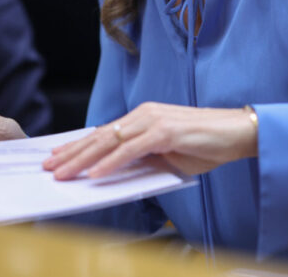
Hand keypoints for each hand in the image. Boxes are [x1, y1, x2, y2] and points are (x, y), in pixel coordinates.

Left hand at [42, 102, 257, 180]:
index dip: (79, 146)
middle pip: (100, 135)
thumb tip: (117, 172)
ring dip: (83, 159)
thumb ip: (143, 159)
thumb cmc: (207, 144)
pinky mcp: (164, 132)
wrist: (238, 132)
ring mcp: (153, 121)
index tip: (58, 158)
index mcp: (143, 117)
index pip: (104, 133)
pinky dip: (111, 163)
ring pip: (109, 141)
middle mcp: (144, 114)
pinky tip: (95, 174)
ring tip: (64, 172)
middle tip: (49, 167)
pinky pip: (131, 150)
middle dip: (72, 152)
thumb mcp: (168, 154)